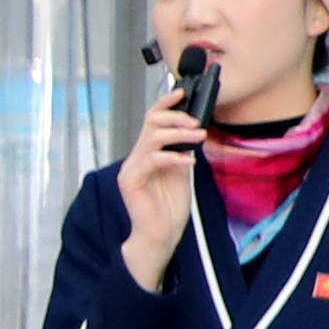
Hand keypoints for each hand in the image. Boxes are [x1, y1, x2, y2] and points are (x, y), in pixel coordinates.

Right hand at [118, 77, 203, 290]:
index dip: (166, 103)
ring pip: (152, 137)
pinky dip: (173, 158)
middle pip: (151, 122)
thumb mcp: (181, 172)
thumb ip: (182, 151)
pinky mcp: (131, 181)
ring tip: (198, 137)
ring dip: (178, 134)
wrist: (160, 235)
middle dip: (175, 117)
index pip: (152, 119)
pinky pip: (153, 160)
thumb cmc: (169, 208)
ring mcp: (132, 168)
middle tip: (196, 124)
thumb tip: (194, 130)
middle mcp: (136, 157)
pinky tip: (189, 162)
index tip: (183, 92)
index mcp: (147, 153)